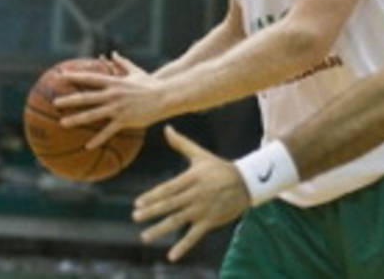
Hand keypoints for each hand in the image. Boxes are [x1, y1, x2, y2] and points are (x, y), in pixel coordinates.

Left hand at [54, 52, 164, 148]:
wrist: (165, 96)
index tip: (61, 76)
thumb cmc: (152, 84)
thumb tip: (112, 53)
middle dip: (69, 100)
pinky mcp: (125, 119)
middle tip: (55, 102)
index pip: (90, 78)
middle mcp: (113, 95)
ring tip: (62, 123)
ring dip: (76, 119)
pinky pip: (108, 131)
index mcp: (115, 82)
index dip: (75, 77)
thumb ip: (123, 63)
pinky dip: (98, 139)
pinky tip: (88, 146)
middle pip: (87, 97)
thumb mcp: (136, 72)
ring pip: (93, 114)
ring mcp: (118, 108)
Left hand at [133, 125, 250, 261]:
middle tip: (136, 217)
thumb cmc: (220, 168)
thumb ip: (182, 144)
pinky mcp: (211, 221)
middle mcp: (197, 194)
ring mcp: (204, 208)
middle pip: (171, 204)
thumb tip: (167, 128)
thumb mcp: (201, 155)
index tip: (138, 202)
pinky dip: (183, 246)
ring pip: (179, 220)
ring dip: (161, 229)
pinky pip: (195, 235)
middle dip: (152, 211)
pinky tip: (171, 256)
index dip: (153, 196)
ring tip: (145, 237)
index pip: (169, 188)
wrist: (247, 182)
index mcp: (193, 178)